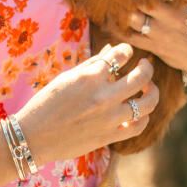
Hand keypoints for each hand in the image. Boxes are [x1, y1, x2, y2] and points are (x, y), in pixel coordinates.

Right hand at [12, 43, 159, 163]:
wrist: (34, 137)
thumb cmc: (46, 104)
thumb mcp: (67, 78)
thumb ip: (92, 64)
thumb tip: (111, 49)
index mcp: (90, 77)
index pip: (119, 55)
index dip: (126, 50)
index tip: (126, 51)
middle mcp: (103, 96)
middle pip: (142, 77)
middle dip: (147, 67)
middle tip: (145, 65)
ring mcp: (109, 118)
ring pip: (147, 103)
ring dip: (152, 92)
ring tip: (149, 88)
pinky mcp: (110, 136)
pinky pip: (138, 126)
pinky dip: (143, 117)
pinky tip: (140, 112)